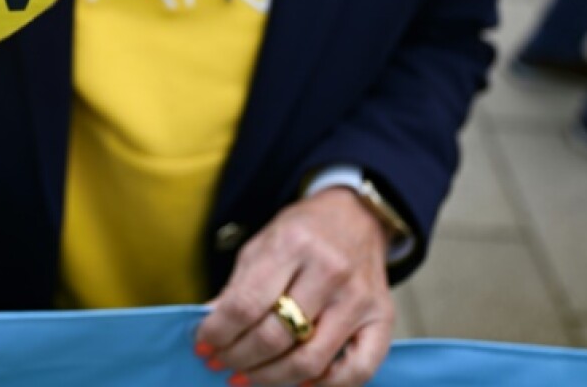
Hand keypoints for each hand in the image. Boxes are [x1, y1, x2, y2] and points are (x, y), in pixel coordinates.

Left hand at [194, 188, 394, 386]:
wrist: (355, 216)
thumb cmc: (302, 232)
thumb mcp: (260, 245)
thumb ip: (235, 287)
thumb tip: (208, 327)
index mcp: (292, 244)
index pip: (246, 304)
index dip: (218, 332)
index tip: (203, 344)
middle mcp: (330, 271)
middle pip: (275, 336)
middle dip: (239, 358)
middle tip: (222, 363)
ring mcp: (359, 298)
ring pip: (310, 361)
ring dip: (271, 378)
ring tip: (248, 377)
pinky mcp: (383, 319)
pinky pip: (357, 372)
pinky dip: (324, 386)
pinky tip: (299, 382)